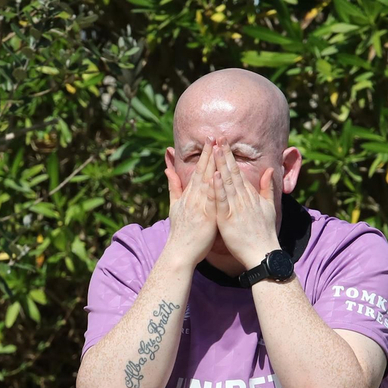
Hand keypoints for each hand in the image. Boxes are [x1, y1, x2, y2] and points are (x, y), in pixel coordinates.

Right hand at [164, 148, 217, 264]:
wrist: (180, 251)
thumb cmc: (181, 230)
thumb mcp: (174, 205)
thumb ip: (173, 186)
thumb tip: (168, 170)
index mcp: (189, 194)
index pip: (198, 170)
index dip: (204, 154)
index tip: (210, 139)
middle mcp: (194, 197)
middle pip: (203, 171)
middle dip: (209, 153)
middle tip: (215, 136)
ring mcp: (200, 206)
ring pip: (207, 182)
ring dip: (213, 165)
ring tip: (218, 150)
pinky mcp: (206, 216)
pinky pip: (211, 199)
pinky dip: (214, 187)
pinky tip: (219, 176)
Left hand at [210, 138, 279, 267]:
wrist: (263, 252)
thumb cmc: (264, 231)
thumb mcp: (269, 206)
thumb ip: (267, 187)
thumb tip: (269, 170)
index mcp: (250, 195)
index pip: (238, 171)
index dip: (230, 156)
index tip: (223, 142)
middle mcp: (243, 198)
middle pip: (232, 172)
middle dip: (224, 154)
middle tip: (217, 137)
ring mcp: (236, 207)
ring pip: (227, 182)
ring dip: (220, 165)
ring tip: (213, 149)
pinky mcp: (229, 219)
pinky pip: (223, 201)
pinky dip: (218, 188)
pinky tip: (214, 176)